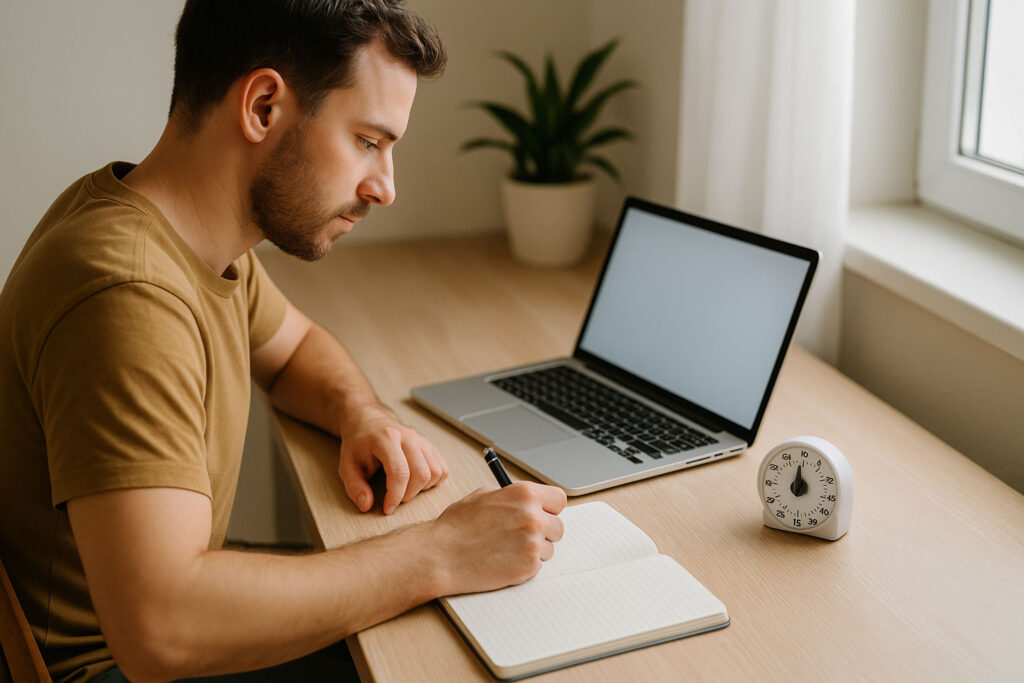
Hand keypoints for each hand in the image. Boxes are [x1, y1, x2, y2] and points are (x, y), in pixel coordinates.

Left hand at [337, 404, 447, 513]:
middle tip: (395, 498)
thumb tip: (366, 505)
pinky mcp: (429, 445)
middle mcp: (408, 436)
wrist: (370, 422)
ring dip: (422, 488)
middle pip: (421, 473)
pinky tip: (417, 482)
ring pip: (435, 471)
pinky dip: (433, 481)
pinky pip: (442, 468)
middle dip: (409, 494)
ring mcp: (421, 439)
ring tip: (405, 489)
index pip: (399, 472)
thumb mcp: (347, 466)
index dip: (395, 495)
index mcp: (386, 438)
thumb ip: (355, 487)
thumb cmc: (359, 445)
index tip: (388, 508)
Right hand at [428, 483, 567, 594]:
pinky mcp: (528, 567)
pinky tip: (502, 560)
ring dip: (533, 550)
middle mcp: (534, 518)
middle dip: (543, 531)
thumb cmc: (457, 526)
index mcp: (525, 494)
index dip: (549, 507)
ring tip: (505, 548)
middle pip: (557, 527)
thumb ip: (512, 497)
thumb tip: (528, 501)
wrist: (441, 555)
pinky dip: (523, 565)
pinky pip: (537, 565)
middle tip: (521, 534)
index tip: (543, 512)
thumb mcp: (484, 496)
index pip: (559, 499)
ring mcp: (533, 544)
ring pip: (548, 548)